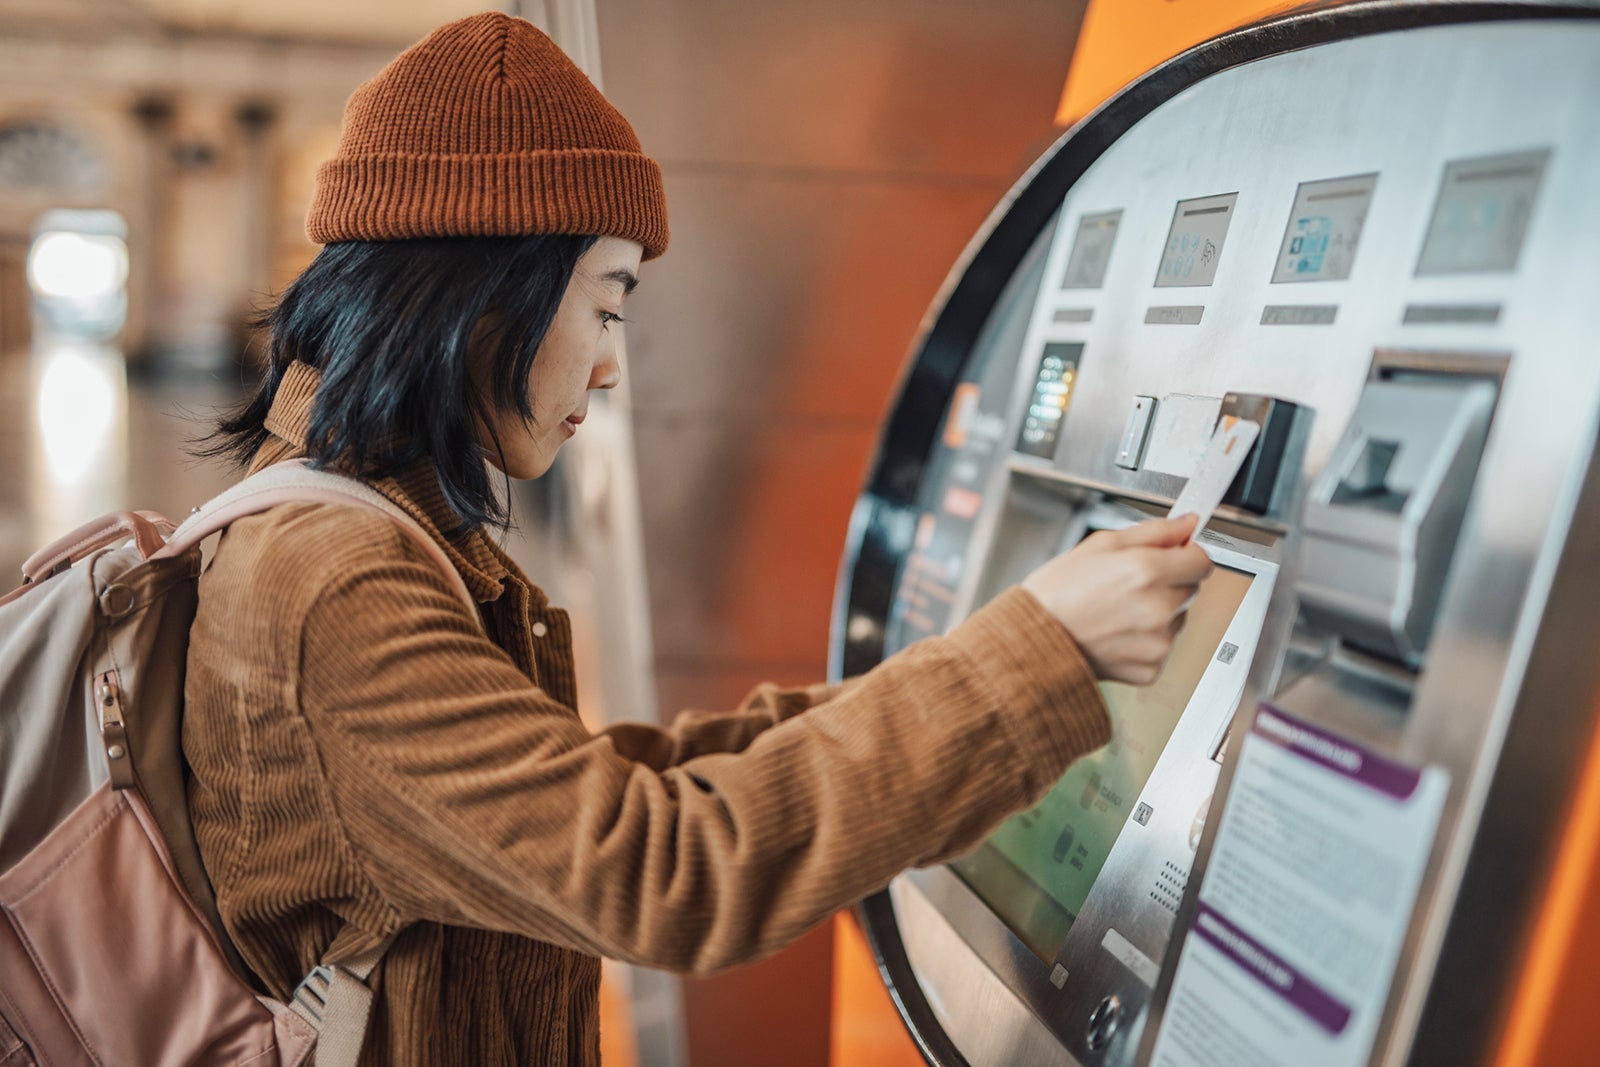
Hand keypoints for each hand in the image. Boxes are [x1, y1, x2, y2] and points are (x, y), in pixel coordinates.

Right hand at [1021, 515, 1213, 685]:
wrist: (1033, 641)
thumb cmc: (1056, 594)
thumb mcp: (1100, 545)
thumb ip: (1153, 532)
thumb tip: (1186, 524)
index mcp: (1147, 571)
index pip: (1202, 561)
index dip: (1186, 555)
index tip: (1173, 557)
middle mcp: (1158, 608)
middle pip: (1191, 588)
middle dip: (1169, 582)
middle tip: (1129, 585)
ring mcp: (1157, 642)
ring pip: (1177, 618)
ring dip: (1158, 612)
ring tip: (1117, 611)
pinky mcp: (1151, 667)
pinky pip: (1162, 646)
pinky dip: (1145, 640)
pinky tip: (1116, 633)